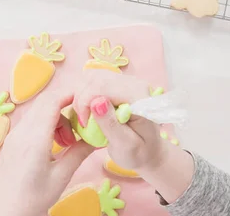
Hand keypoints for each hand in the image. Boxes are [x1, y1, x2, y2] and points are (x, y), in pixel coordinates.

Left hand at [0, 91, 93, 215]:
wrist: (4, 213)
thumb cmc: (31, 199)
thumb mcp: (60, 177)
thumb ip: (78, 153)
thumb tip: (97, 138)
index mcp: (34, 139)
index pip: (52, 101)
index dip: (70, 95)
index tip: (87, 100)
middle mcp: (21, 132)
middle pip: (45, 102)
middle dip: (66, 106)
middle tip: (81, 123)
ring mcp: (14, 135)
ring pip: (38, 111)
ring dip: (57, 117)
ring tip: (68, 141)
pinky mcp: (12, 141)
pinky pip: (32, 122)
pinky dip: (47, 125)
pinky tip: (55, 144)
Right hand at [72, 71, 194, 202]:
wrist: (149, 151)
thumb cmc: (139, 152)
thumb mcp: (125, 145)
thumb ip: (111, 124)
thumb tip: (96, 101)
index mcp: (139, 96)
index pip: (103, 86)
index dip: (86, 101)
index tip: (84, 123)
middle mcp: (133, 83)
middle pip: (95, 79)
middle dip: (81, 99)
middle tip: (82, 121)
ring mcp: (124, 81)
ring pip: (91, 77)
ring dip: (80, 94)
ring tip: (83, 115)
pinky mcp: (116, 84)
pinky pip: (93, 80)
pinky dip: (83, 93)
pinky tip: (85, 109)